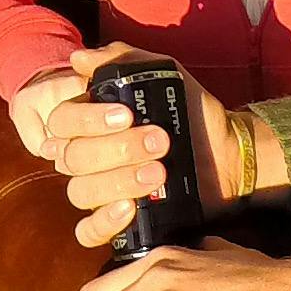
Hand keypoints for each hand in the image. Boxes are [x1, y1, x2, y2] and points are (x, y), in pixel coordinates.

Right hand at [42, 44, 237, 248]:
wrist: (227, 153)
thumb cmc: (192, 112)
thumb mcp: (164, 74)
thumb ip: (124, 60)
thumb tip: (79, 58)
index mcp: (89, 123)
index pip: (62, 121)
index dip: (88, 119)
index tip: (128, 115)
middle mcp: (88, 157)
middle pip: (74, 158)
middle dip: (116, 149)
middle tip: (159, 141)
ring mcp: (101, 191)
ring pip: (80, 191)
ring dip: (116, 181)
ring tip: (158, 172)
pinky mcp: (118, 221)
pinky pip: (88, 232)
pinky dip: (102, 221)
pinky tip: (128, 208)